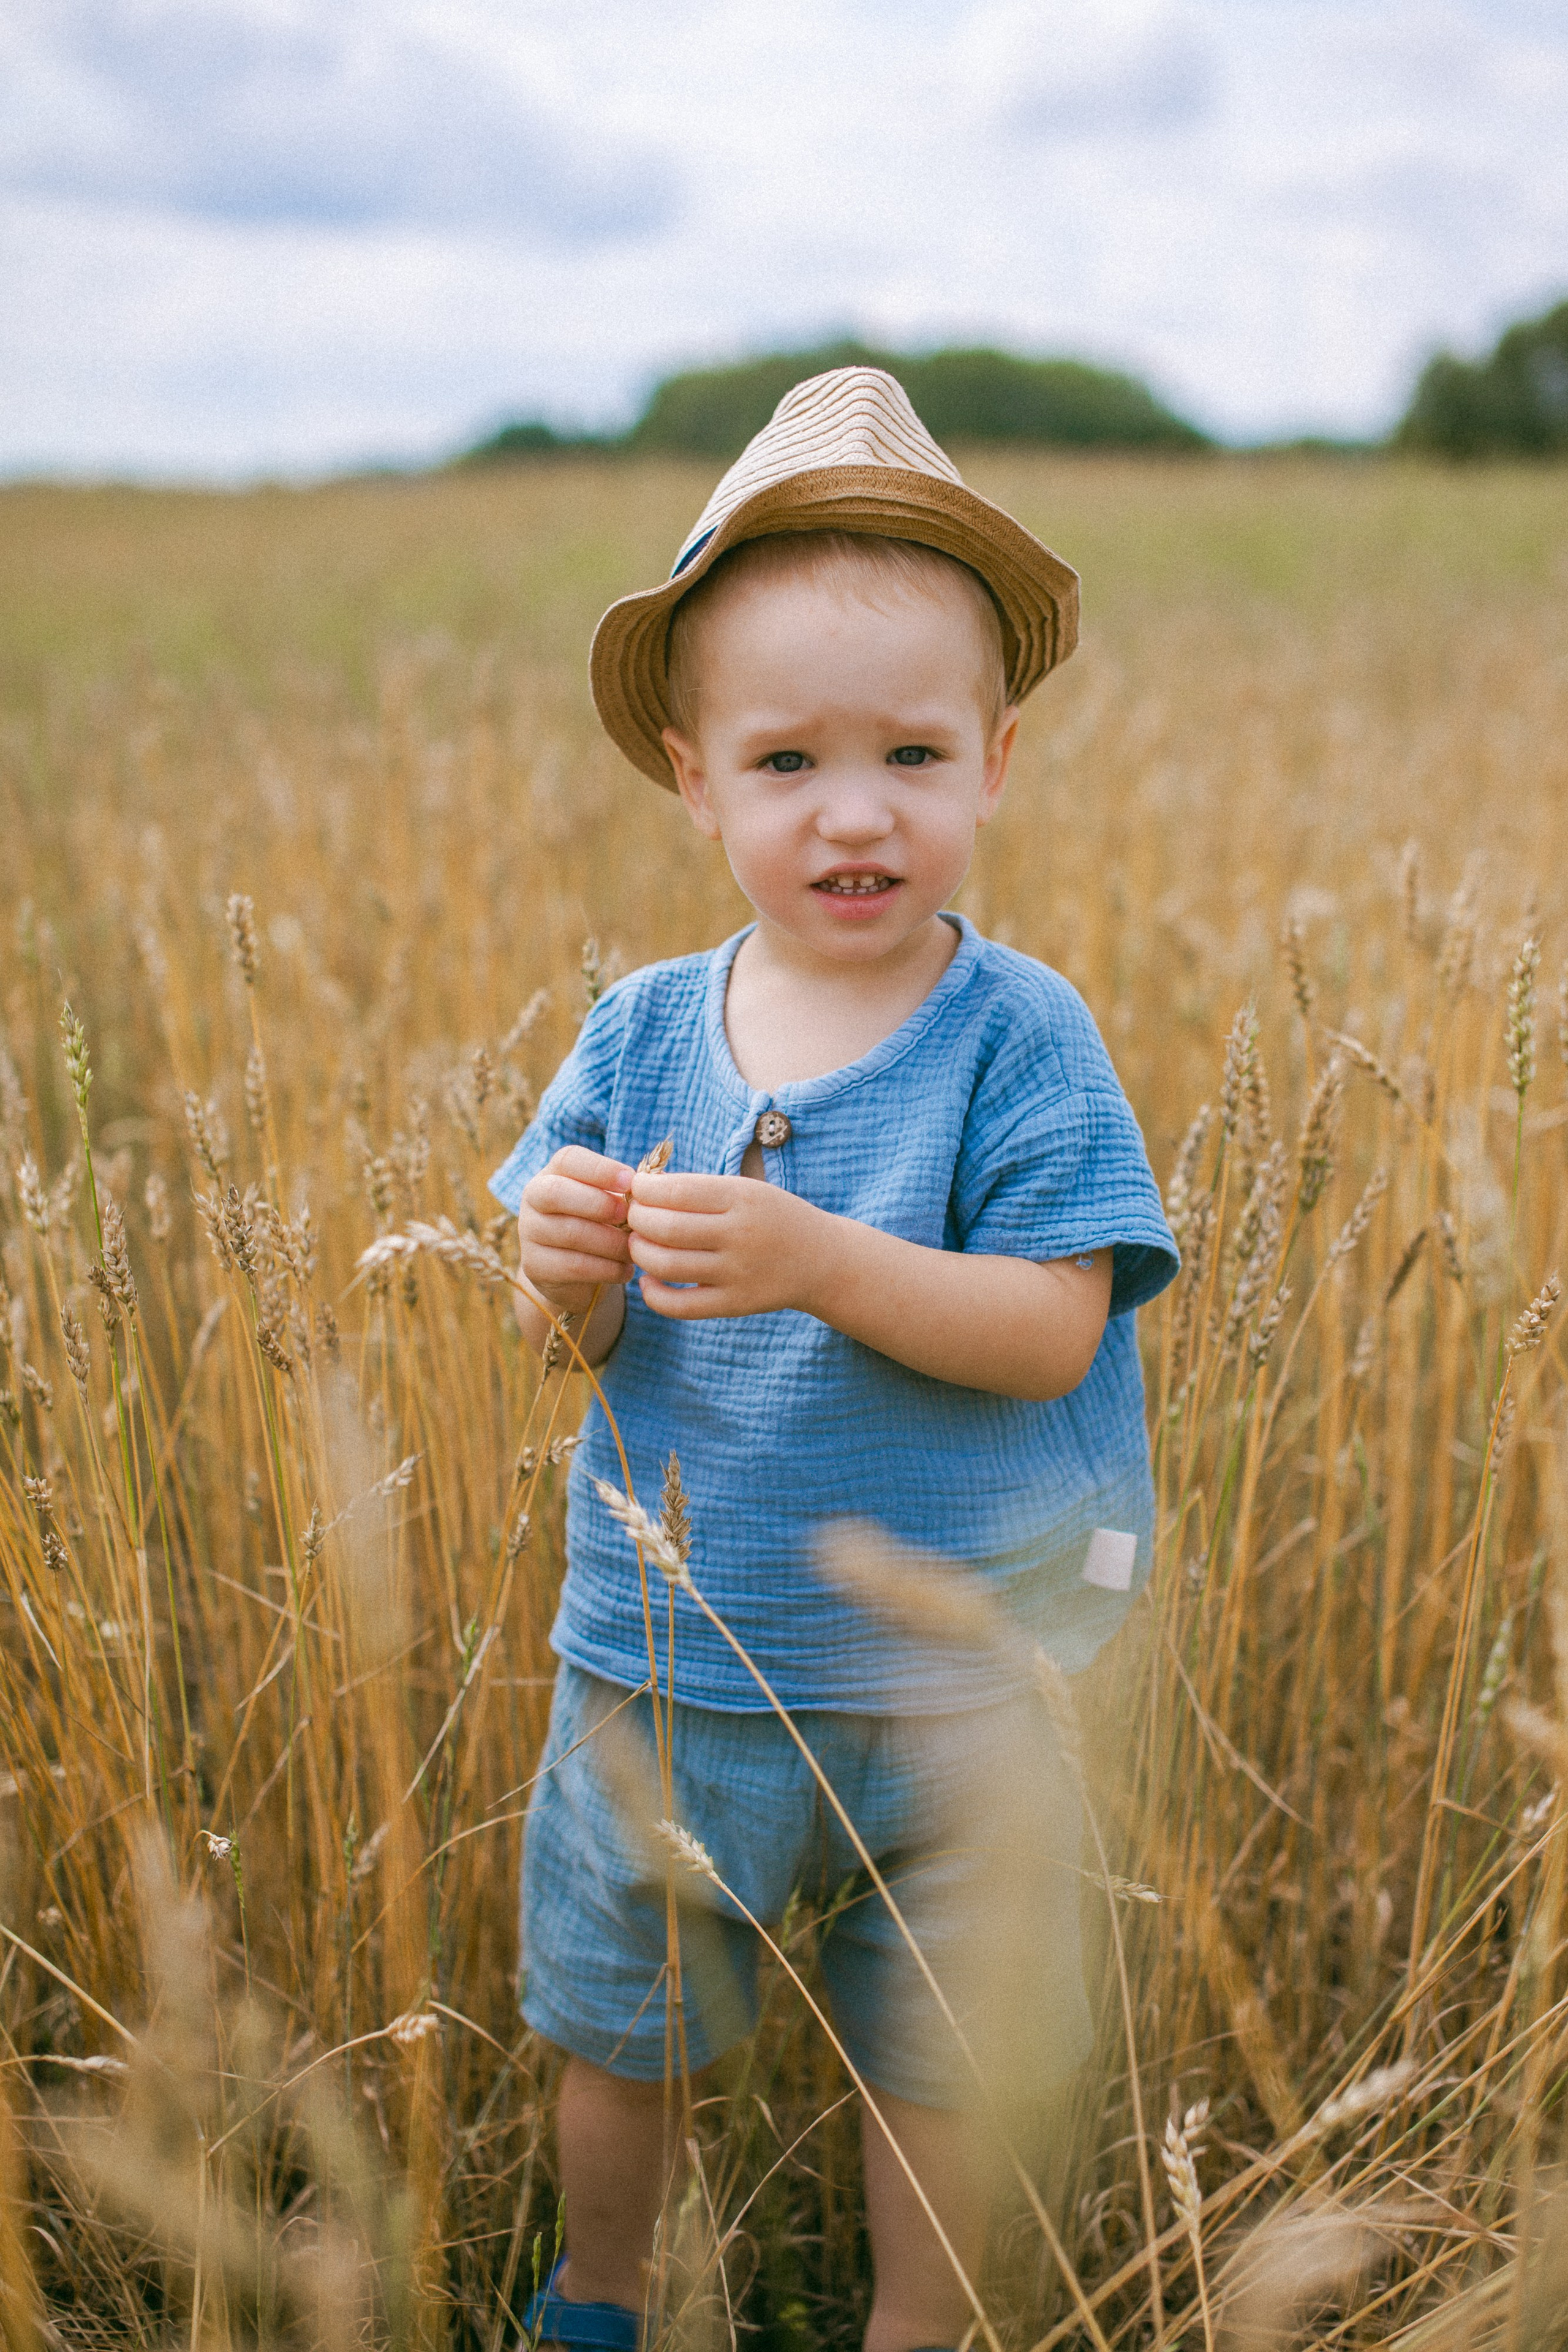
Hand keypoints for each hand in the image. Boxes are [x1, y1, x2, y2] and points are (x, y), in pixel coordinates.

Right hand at [517, 1147, 636, 1316]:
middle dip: (599, 1203)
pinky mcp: (535, 1266)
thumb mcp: (610, 1203)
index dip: (600, 1169)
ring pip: (569, 1232)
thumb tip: (653, 1184)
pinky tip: (625, 1271)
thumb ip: (624, 1192)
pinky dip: (606, 1269)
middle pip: (556, 1192)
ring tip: (635, 1249)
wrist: (574, 1274)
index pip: (568, 1159)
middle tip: (629, 1216)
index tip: (630, 1181)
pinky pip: (573, 1266)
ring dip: (610, 1242)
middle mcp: (533, 1198)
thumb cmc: (601, 1226)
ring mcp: (529, 1233)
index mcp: (554, 1172)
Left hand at [626, 1170, 830, 1319]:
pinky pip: (679, 1306)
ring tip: (638, 1244)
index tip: (637, 1190)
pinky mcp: (734, 1304)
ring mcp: (737, 1273)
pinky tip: (648, 1281)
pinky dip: (652, 1295)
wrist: (822, 1260)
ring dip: (639, 1253)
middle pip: (665, 1228)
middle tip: (632, 1217)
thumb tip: (642, 1190)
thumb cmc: (773, 1217)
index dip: (644, 1190)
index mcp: (741, 1197)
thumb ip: (700, 1190)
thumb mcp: (746, 1189)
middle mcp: (739, 1234)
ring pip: (666, 1265)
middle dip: (636, 1220)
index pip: (675, 1191)